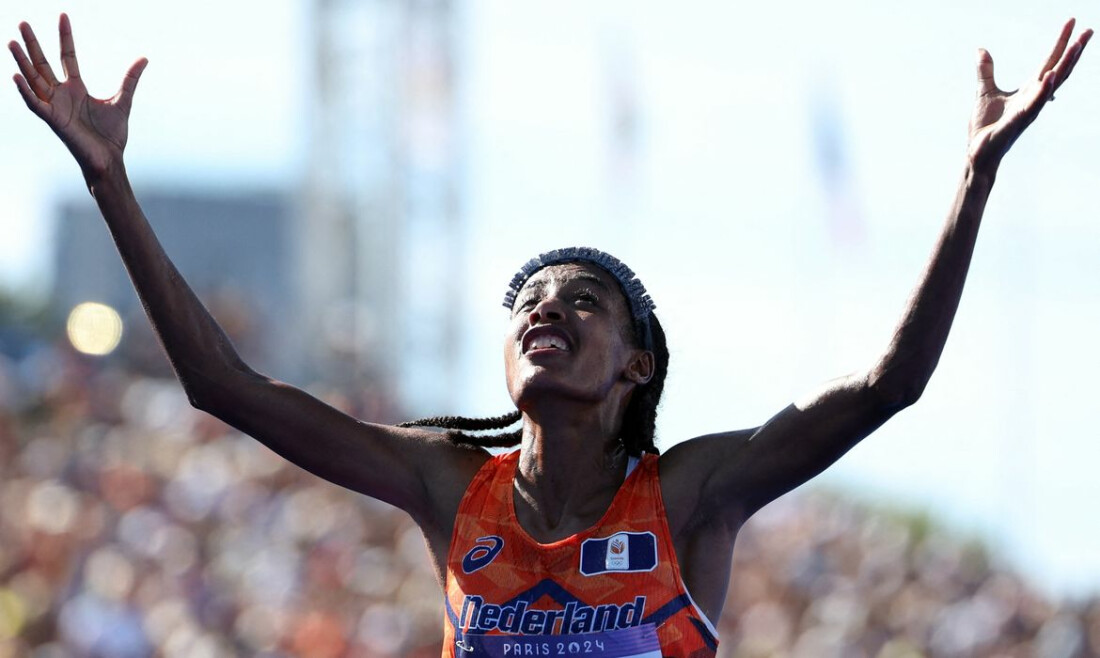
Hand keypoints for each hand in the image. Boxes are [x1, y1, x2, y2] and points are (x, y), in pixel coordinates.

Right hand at [9, 13, 146, 177]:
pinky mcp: (53, 121)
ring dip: (22, 62)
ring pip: (33, 80)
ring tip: (12, 42)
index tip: (63, 15)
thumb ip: (130, 79)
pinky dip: (25, 91)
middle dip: (33, 44)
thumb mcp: (122, 101)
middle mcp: (61, 95)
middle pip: (43, 64)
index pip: (66, 56)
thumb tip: (144, 58)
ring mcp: (55, 107)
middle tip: (22, 23)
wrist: (110, 159)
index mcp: (76, 89)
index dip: (65, 37)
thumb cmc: (112, 135)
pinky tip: (16, 76)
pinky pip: (35, 104)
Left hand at [968, 18, 1091, 170]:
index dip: (1060, 42)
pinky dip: (1043, 90)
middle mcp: (1034, 98)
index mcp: (1029, 89)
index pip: (1049, 61)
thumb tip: (981, 49)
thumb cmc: (986, 126)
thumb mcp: (985, 91)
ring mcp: (1029, 109)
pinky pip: (1034, 104)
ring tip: (1076, 45)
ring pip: (1052, 84)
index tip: (1071, 22)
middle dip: (1073, 50)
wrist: (978, 152)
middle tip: (1088, 30)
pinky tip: (1050, 76)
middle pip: (1059, 69)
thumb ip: (986, 71)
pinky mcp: (1018, 122)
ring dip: (1065, 65)